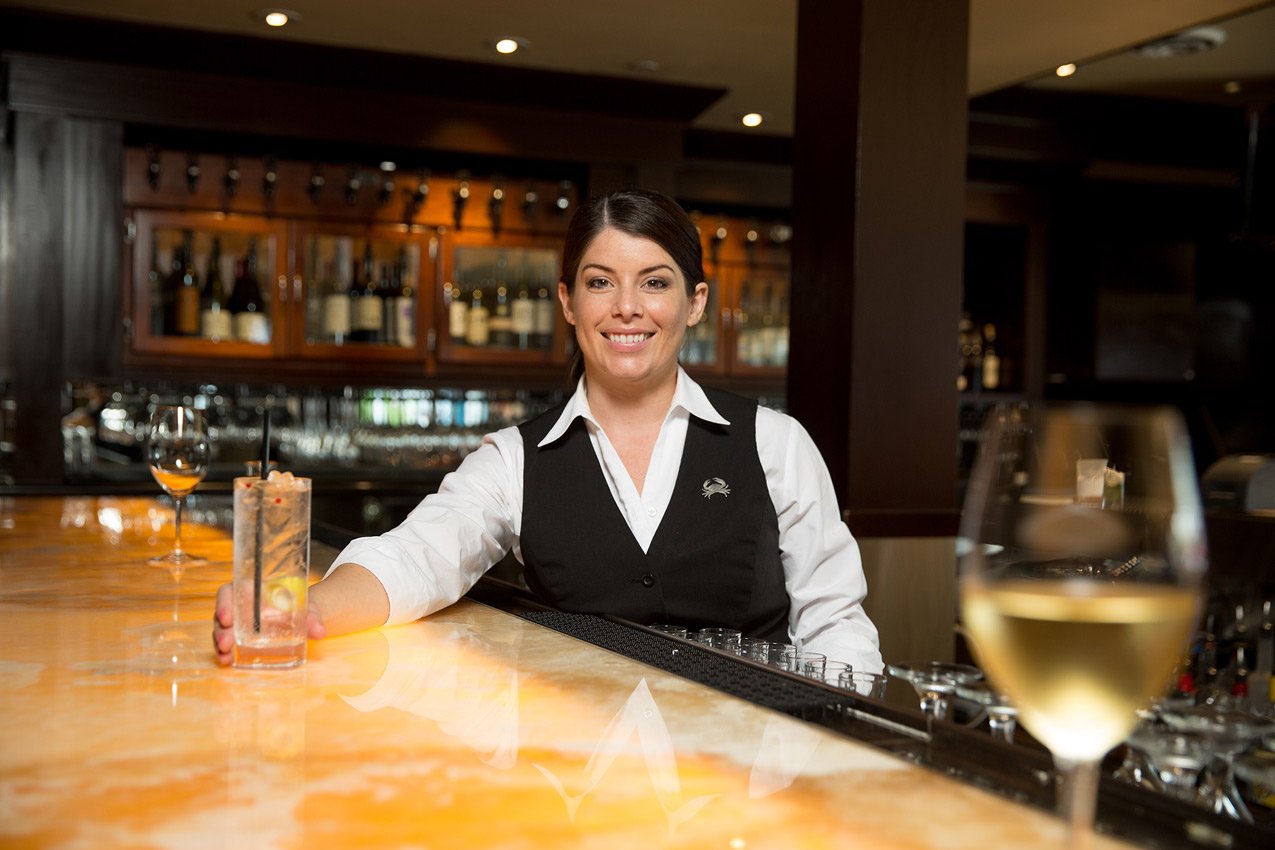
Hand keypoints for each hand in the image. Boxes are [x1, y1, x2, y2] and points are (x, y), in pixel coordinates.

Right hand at [212, 582, 327, 665]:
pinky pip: (228, 645)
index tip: (227, 616)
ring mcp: (238, 624)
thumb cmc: (300, 607)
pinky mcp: (240, 639)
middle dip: (221, 628)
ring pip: (222, 630)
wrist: (304, 619)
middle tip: (226, 642)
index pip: (231, 590)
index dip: (224, 602)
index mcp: (253, 590)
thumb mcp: (308, 609)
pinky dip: (225, 653)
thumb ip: (312, 617)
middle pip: (223, 613)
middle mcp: (241, 606)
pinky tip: (227, 661)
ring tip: (225, 656)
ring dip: (220, 643)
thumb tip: (320, 631)